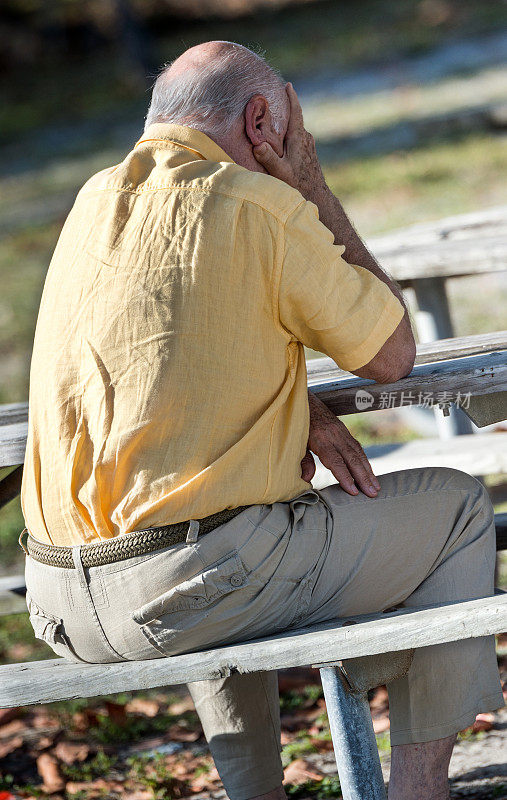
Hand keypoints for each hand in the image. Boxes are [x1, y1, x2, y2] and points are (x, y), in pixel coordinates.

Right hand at [253, 83, 326, 201]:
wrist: (316, 195)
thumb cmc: (298, 184)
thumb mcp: (280, 172)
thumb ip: (268, 158)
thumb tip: (257, 145)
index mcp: (298, 138)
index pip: (296, 112)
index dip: (292, 98)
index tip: (288, 85)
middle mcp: (306, 138)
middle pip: (295, 119)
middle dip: (285, 110)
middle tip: (273, 101)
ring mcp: (309, 145)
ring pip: (296, 129)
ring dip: (286, 124)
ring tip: (274, 122)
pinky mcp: (309, 153)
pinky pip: (298, 137)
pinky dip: (289, 134)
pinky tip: (282, 141)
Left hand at [302, 391, 380, 497]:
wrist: (303, 401)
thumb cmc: (297, 425)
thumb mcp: (295, 443)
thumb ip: (302, 461)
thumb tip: (306, 480)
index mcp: (320, 439)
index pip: (335, 461)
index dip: (345, 477)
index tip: (354, 492)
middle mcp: (334, 435)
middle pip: (352, 459)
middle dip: (363, 477)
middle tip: (372, 493)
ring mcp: (341, 432)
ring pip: (358, 453)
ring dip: (368, 471)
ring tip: (376, 487)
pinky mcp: (345, 431)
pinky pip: (357, 447)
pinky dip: (365, 461)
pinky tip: (369, 472)